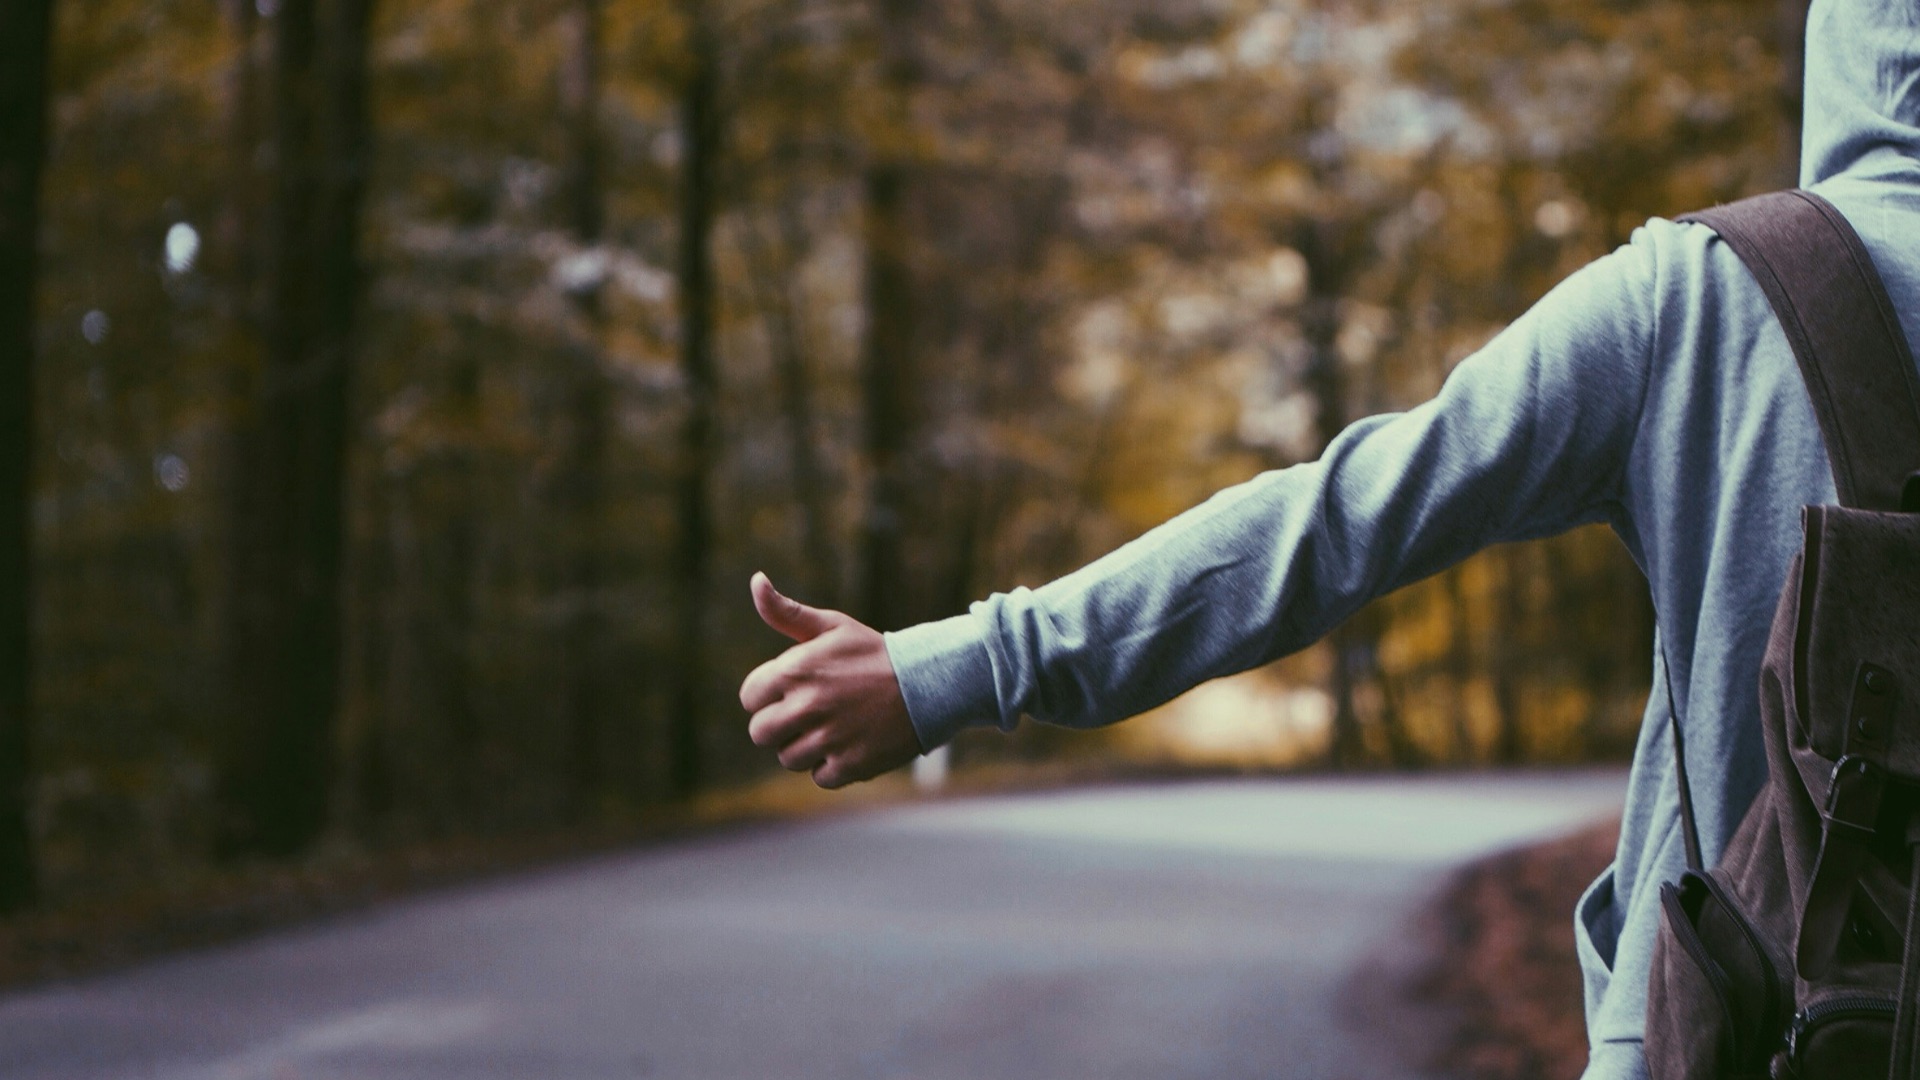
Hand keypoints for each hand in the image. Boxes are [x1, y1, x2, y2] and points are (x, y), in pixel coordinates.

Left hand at [739, 572, 923, 788]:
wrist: (928, 682)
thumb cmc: (873, 653)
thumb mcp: (831, 626)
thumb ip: (786, 612)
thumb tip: (756, 580)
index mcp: (795, 670)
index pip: (749, 697)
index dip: (768, 695)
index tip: (791, 690)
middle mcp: (807, 706)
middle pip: (760, 733)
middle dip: (779, 725)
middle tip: (808, 714)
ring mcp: (829, 738)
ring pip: (788, 758)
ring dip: (806, 746)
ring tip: (833, 727)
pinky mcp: (850, 765)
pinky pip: (820, 777)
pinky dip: (832, 766)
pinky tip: (851, 744)